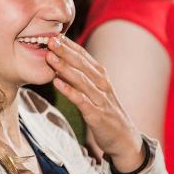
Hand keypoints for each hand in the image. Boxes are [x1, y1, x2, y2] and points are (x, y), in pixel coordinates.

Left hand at [46, 35, 144, 173]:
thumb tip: (61, 62)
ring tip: (50, 57)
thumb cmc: (106, 112)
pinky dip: (69, 91)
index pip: (83, 56)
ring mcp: (100, 99)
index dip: (69, 45)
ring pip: (81, 80)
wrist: (124, 139)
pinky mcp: (97, 115)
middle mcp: (102, 84)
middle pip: (81, 64)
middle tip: (49, 39)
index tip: (54, 34)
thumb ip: (81, 77)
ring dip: (64, 67)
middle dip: (65, 51)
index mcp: (101, 76)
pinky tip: (57, 83)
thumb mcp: (95, 91)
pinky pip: (81, 101)